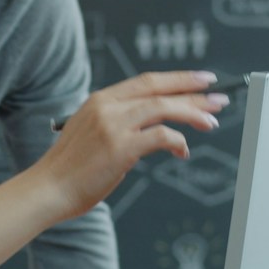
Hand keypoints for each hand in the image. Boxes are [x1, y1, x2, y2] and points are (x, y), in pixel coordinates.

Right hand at [34, 71, 229, 220]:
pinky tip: (183, 151)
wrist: (48, 189)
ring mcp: (113, 125)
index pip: (147, 81)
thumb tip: (154, 129)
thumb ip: (118, 124)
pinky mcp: (119, 147)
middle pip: (159, 88)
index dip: (178, 79)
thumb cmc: (70, 169)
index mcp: (100, 99)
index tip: (201, 80)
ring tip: (211, 122)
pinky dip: (178, 141)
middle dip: (193, 90)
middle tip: (220, 96)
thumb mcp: (92, 134)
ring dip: (192, 113)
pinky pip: (160, 136)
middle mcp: (107, 106)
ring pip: (163, 108)